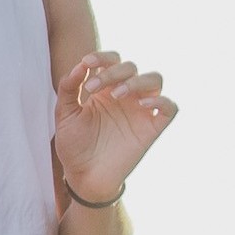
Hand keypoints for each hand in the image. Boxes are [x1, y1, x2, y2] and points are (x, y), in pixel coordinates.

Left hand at [51, 49, 174, 203]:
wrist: (84, 177)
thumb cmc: (74, 146)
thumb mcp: (65, 115)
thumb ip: (69, 89)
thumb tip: (79, 66)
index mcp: (105, 89)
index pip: (112, 60)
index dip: (102, 57)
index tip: (87, 63)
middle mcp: (126, 96)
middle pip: (131, 67)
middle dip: (113, 71)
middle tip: (93, 88)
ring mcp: (140, 111)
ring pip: (155, 79)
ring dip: (137, 81)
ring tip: (117, 95)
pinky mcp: (152, 128)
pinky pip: (170, 108)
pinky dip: (161, 100)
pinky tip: (143, 104)